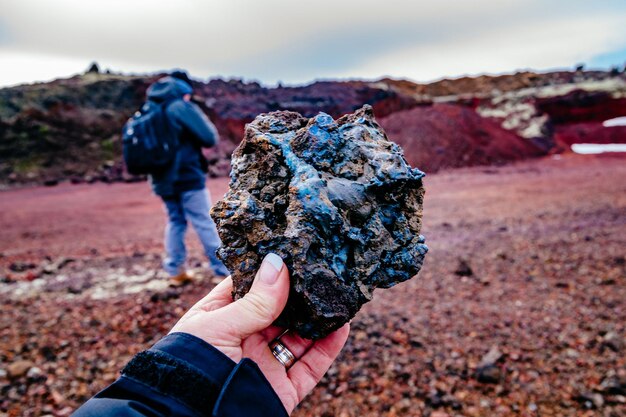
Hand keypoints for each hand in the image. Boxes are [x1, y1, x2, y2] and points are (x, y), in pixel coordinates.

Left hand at [170, 253, 349, 412]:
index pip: (248, 289)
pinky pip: (311, 366)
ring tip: (337, 294)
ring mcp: (265, 364)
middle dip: (300, 293)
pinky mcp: (282, 389)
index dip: (268, 271)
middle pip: (279, 311)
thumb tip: (278, 263)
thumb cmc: (192, 367)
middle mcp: (244, 340)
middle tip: (321, 270)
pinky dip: (329, 347)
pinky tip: (341, 326)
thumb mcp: (218, 326)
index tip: (292, 251)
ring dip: (318, 318)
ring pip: (300, 337)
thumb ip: (254, 300)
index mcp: (221, 320)